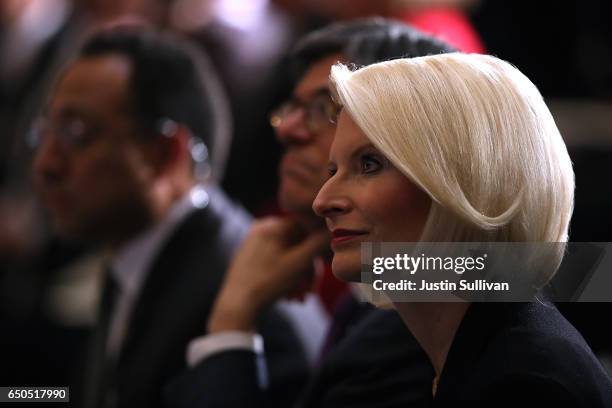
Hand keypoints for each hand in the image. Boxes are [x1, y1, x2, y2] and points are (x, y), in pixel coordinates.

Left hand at [208, 217, 329, 331]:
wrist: (236, 306)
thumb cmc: (267, 281)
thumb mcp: (299, 262)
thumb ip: (319, 244)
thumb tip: (333, 229)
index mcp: (272, 225)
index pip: (305, 228)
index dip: (318, 248)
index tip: (324, 268)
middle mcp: (262, 230)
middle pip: (297, 246)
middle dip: (307, 270)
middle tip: (311, 290)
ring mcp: (255, 245)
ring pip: (289, 258)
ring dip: (299, 279)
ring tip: (300, 298)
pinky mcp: (251, 261)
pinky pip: (277, 265)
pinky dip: (286, 280)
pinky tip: (289, 297)